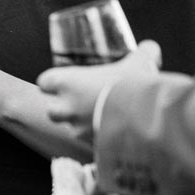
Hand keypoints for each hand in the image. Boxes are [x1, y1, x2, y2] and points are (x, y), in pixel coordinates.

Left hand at [37, 41, 161, 135]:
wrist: (144, 120)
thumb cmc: (133, 85)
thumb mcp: (140, 62)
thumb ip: (144, 52)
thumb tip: (150, 47)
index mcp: (68, 82)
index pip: (44, 82)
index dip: (52, 82)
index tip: (64, 81)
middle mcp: (67, 107)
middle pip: (51, 110)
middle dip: (63, 109)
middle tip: (82, 103)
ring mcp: (78, 130)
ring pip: (71, 129)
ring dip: (82, 125)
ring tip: (103, 119)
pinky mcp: (91, 147)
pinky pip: (89, 144)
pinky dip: (99, 140)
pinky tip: (116, 134)